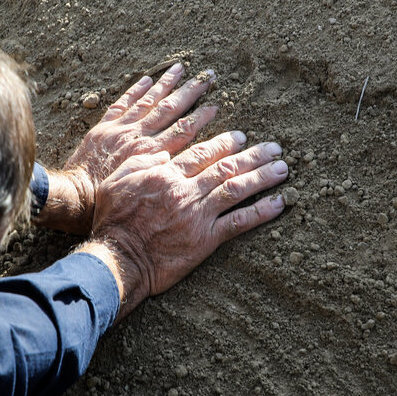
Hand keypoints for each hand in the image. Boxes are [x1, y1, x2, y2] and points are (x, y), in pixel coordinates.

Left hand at [36, 63, 217, 234]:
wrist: (75, 197)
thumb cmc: (110, 201)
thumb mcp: (141, 192)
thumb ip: (160, 175)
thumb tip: (177, 166)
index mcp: (151, 155)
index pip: (183, 131)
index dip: (201, 117)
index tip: (216, 106)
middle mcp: (138, 138)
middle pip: (170, 110)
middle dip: (190, 93)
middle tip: (208, 78)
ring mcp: (120, 130)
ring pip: (148, 101)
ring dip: (166, 84)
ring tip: (181, 68)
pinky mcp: (104, 128)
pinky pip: (122, 103)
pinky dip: (135, 90)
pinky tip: (148, 79)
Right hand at [79, 131, 288, 317]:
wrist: (119, 258)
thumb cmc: (113, 221)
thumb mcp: (118, 182)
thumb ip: (142, 163)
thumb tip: (164, 153)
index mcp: (166, 174)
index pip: (201, 153)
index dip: (224, 144)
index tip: (241, 137)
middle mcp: (186, 190)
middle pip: (225, 166)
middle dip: (252, 155)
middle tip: (273, 148)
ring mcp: (198, 215)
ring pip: (237, 189)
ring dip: (262, 177)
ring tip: (282, 168)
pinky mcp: (205, 239)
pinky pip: (238, 223)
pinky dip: (261, 212)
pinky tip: (279, 203)